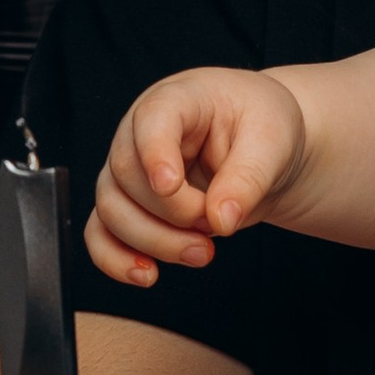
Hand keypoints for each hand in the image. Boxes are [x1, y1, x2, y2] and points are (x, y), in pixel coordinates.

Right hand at [89, 67, 310, 283]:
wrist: (263, 148)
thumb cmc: (263, 127)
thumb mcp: (273, 141)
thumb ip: (249, 178)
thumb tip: (221, 220)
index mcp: (178, 100)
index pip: (151, 120)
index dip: (154, 154)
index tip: (171, 186)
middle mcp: (140, 132)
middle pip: (126, 175)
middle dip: (172, 213)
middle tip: (215, 228)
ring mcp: (129, 171)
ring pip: (111, 210)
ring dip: (154, 242)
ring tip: (203, 252)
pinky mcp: (129, 206)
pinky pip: (100, 234)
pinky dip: (116, 259)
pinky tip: (147, 274)